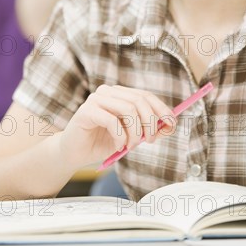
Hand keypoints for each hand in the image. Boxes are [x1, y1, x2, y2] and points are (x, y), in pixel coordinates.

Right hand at [59, 85, 175, 169]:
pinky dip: (120, 137)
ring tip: (130, 146)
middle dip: (150, 123)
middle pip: (139, 101)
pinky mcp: (87, 111)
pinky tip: (118, 146)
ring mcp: (96, 99)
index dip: (162, 109)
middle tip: (150, 141)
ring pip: (128, 109)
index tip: (171, 125)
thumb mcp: (130, 137)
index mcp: (119, 94)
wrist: (74, 153)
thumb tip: (168, 126)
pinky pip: (112, 121)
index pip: (146, 95)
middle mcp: (108, 92)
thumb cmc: (102, 143)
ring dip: (135, 133)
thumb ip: (146, 129)